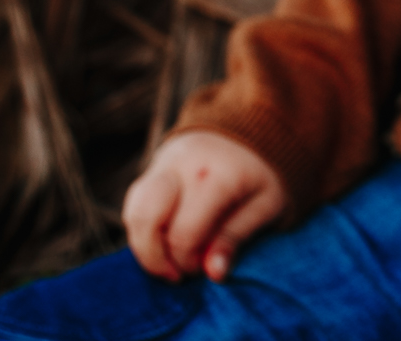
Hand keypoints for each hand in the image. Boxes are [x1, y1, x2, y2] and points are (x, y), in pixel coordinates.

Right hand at [123, 131, 287, 281]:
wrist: (252, 125)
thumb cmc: (262, 172)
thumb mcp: (266, 204)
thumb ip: (237, 236)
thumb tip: (213, 273)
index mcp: (215, 177)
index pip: (183, 234)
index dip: (188, 262)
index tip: (203, 270)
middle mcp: (182, 166)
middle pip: (146, 219)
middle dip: (153, 257)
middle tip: (175, 273)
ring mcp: (162, 162)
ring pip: (134, 211)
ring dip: (144, 244)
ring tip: (167, 260)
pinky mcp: (152, 166)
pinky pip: (135, 202)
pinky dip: (142, 227)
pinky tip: (164, 240)